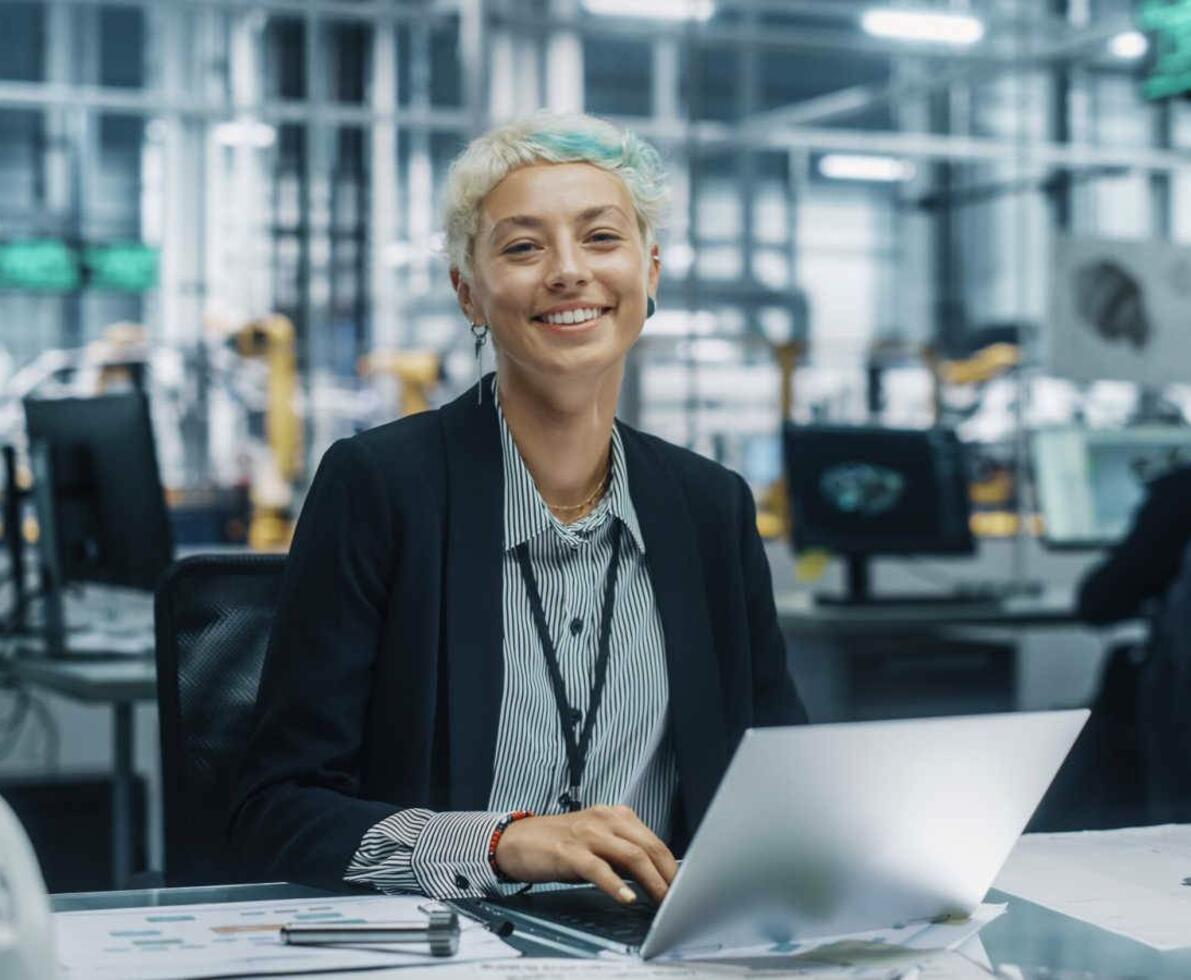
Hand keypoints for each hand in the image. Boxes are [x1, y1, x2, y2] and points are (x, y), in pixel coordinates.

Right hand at [494, 805, 677, 903]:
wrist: (519, 839)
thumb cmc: (560, 844)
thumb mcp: (597, 842)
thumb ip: (623, 854)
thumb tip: (654, 878)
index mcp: (615, 815)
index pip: (654, 840)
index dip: (672, 866)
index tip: (683, 888)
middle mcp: (605, 819)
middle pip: (648, 846)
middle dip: (668, 875)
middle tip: (679, 900)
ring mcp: (587, 834)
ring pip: (630, 855)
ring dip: (651, 882)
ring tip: (662, 902)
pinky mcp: (569, 851)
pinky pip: (598, 868)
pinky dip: (615, 884)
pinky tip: (627, 898)